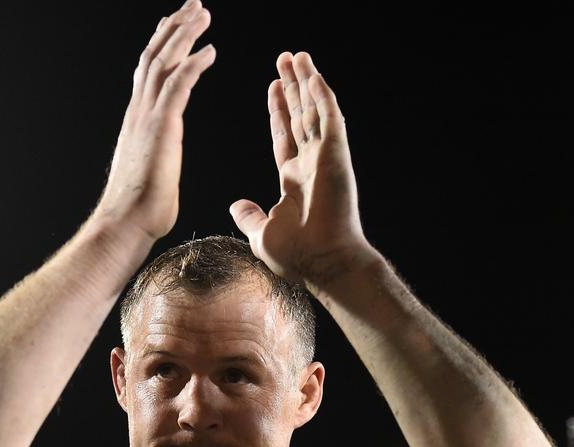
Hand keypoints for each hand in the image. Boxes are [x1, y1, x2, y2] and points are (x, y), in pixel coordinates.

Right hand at [93, 0, 215, 241]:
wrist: (125, 223)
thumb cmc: (140, 209)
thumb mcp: (149, 171)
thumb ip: (155, 156)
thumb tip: (158, 161)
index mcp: (137, 120)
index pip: (148, 72)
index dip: (162, 45)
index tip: (174, 25)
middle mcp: (138, 112)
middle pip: (155, 57)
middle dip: (175, 27)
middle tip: (194, 5)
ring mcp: (146, 117)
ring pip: (164, 62)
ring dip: (184, 35)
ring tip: (203, 13)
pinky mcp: (160, 127)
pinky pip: (178, 86)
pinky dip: (193, 64)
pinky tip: (210, 50)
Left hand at [231, 52, 368, 286]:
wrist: (322, 263)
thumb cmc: (297, 256)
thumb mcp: (261, 233)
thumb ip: (250, 216)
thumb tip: (236, 205)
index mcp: (294, 179)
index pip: (284, 135)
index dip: (278, 111)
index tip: (272, 87)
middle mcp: (312, 164)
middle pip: (301, 116)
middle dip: (292, 87)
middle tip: (285, 59)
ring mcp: (326, 158)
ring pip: (315, 111)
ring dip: (307, 82)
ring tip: (298, 57)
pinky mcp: (336, 156)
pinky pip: (329, 118)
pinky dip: (321, 96)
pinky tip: (312, 75)